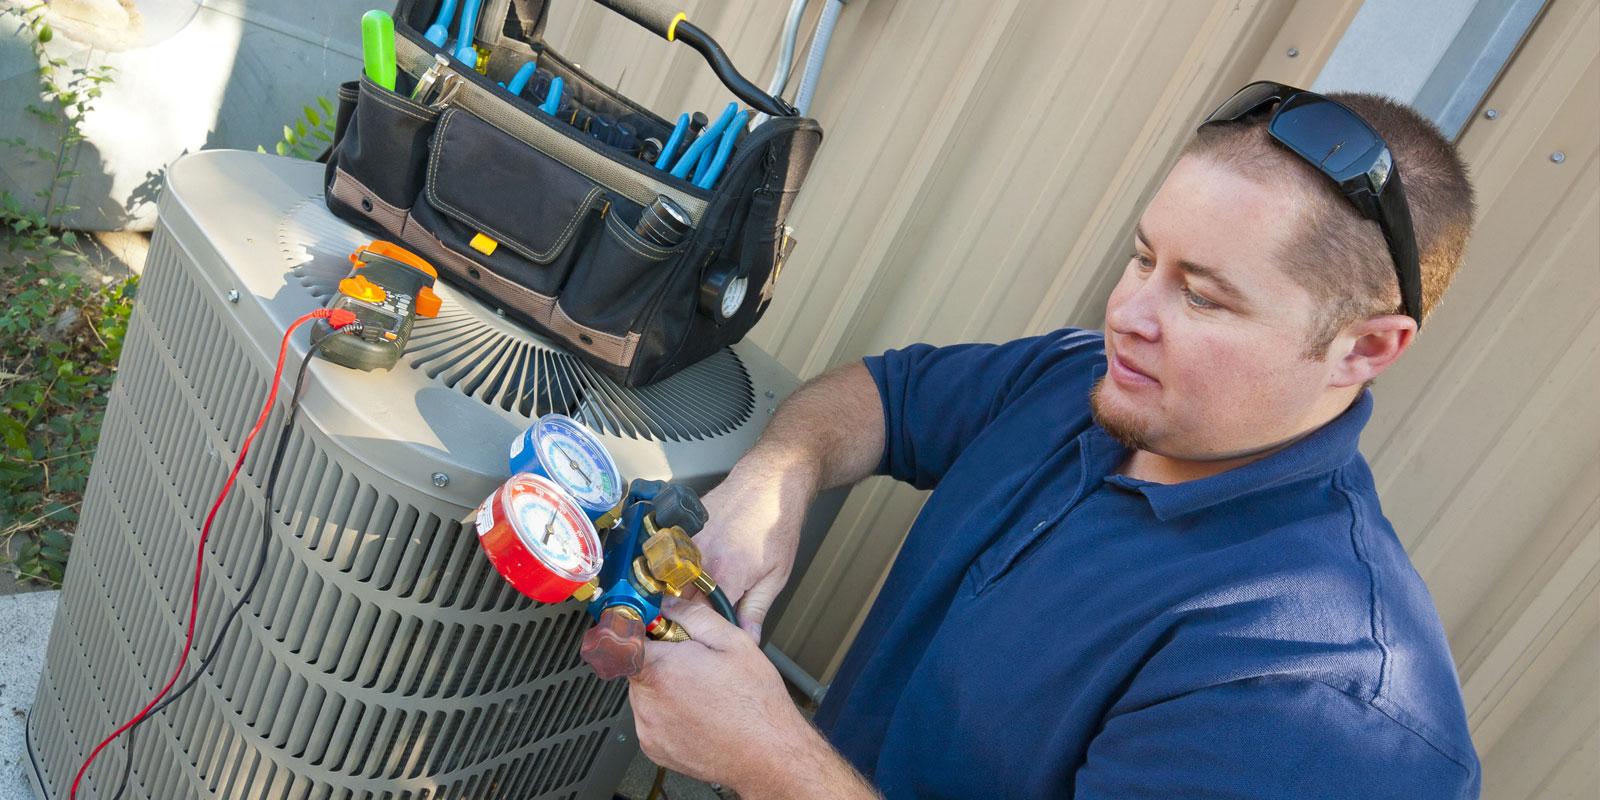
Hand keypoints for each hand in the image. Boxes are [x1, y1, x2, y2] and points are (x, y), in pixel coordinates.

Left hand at [628, 603, 814, 793]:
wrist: (768, 754)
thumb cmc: (755, 703)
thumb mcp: (733, 641)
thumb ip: (693, 615)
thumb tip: (669, 604)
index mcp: (661, 670)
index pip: (625, 639)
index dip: (640, 629)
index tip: (652, 629)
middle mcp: (648, 702)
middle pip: (637, 666)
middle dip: (660, 659)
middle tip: (694, 663)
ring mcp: (648, 729)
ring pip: (645, 693)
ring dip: (664, 686)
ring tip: (701, 691)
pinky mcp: (654, 749)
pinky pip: (651, 719)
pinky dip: (668, 712)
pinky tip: (697, 712)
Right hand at [683, 453, 815, 638]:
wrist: (770, 481)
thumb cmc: (777, 522)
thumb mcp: (777, 574)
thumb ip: (757, 610)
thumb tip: (748, 638)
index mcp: (725, 575)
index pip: (699, 620)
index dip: (699, 633)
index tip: (703, 640)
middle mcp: (699, 559)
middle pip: (677, 602)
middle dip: (682, 617)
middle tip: (692, 626)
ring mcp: (686, 542)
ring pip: (667, 581)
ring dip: (674, 594)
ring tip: (685, 602)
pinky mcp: (680, 528)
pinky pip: (668, 557)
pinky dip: (672, 570)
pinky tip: (682, 574)